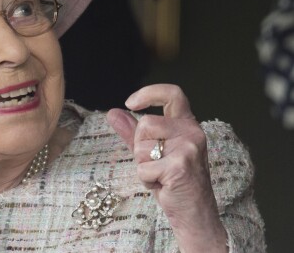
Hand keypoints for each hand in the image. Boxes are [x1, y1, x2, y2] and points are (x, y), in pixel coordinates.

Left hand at [107, 84, 227, 252]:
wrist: (194, 214)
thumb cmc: (174, 181)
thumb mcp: (152, 152)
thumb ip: (133, 132)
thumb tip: (113, 112)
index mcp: (187, 124)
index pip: (173, 94)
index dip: (149, 92)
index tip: (130, 103)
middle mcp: (192, 132)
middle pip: (145, 124)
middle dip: (140, 146)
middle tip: (156, 164)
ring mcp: (188, 148)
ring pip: (141, 146)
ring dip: (143, 165)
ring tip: (161, 175)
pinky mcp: (180, 165)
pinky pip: (143, 167)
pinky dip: (146, 180)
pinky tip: (163, 185)